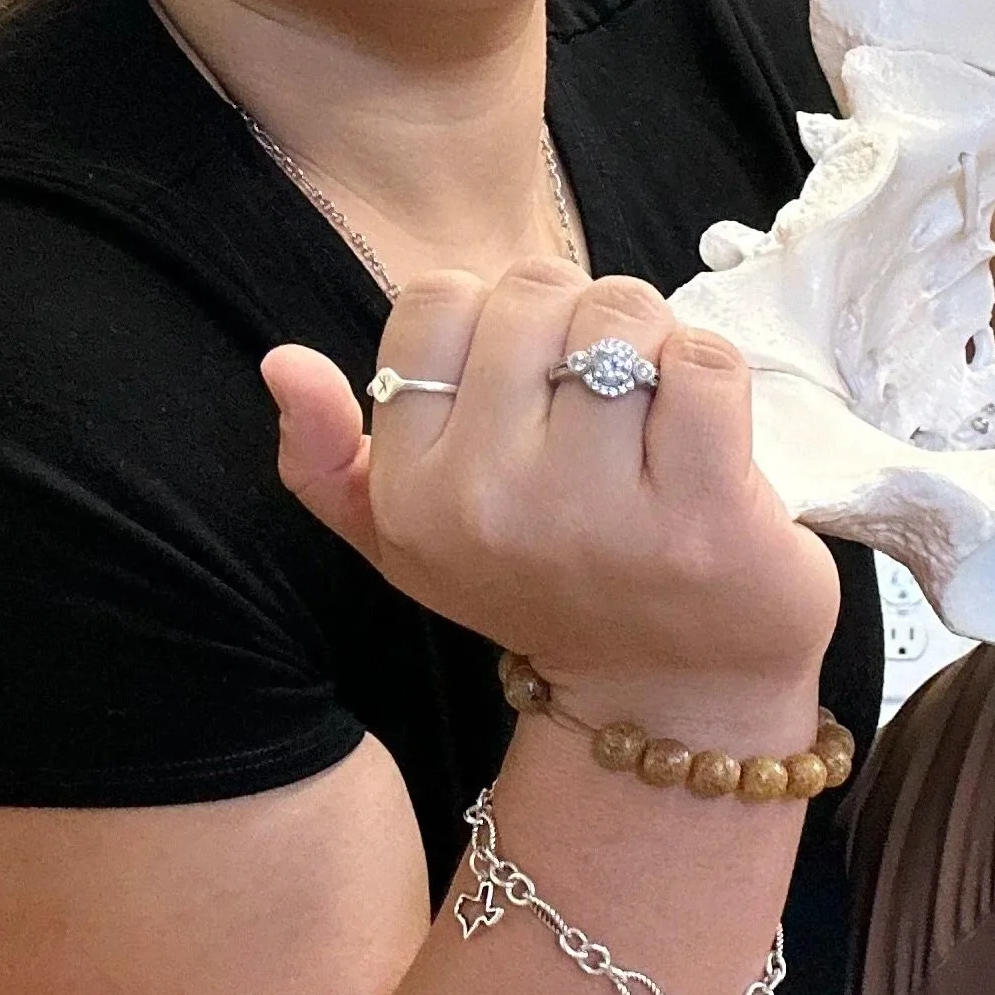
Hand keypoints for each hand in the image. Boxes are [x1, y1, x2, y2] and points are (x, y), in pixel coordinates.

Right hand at [260, 262, 840, 720]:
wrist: (669, 700)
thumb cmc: (542, 588)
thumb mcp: (406, 541)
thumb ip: (325, 458)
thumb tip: (282, 361)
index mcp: (413, 495)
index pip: (436, 302)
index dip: (494, 316)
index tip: (526, 376)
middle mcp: (491, 502)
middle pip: (533, 294)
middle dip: (578, 316)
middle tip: (600, 388)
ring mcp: (599, 510)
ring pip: (622, 316)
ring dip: (652, 338)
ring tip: (654, 401)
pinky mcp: (703, 513)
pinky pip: (705, 363)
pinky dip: (712, 371)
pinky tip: (704, 427)